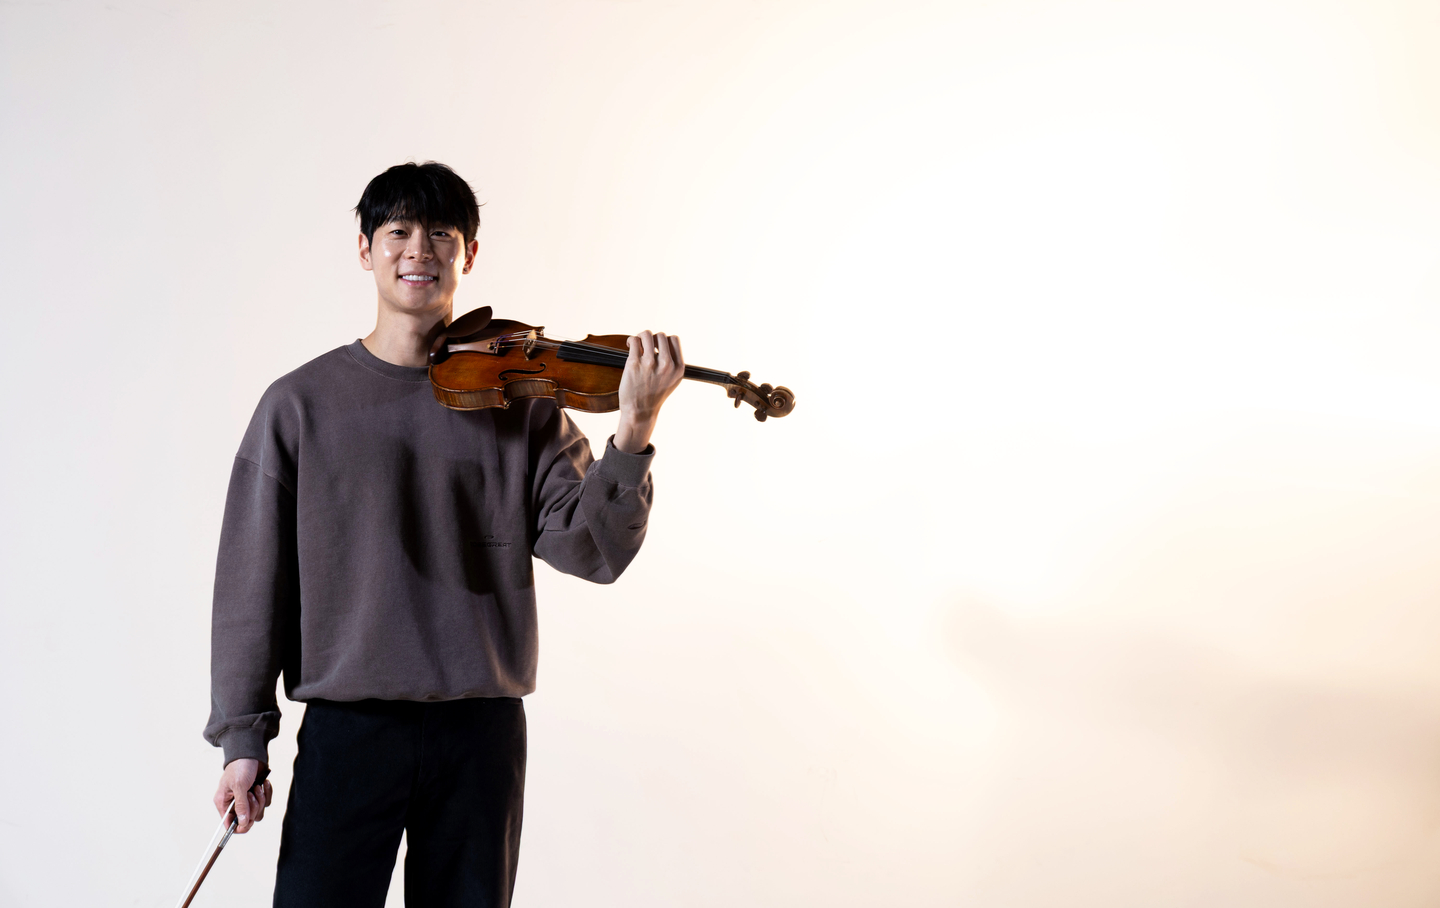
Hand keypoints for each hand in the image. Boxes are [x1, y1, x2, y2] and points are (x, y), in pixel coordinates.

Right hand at [212, 758, 272, 833]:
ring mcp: (246, 800)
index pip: (229, 824)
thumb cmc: (240, 766)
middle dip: (253, 808)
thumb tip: (242, 823)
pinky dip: (267, 793)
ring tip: (257, 787)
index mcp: (224, 803)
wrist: (251, 753)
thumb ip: (241, 805)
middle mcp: (234, 804)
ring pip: (258, 813)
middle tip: (252, 794)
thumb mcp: (239, 786)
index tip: (248, 822)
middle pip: (247, 820)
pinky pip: (265, 803)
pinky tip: (264, 783)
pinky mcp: (256, 795)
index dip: (239, 827)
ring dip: (260, 800)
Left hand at [616, 330, 682, 453]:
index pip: (674, 339)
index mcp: (678, 368)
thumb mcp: (673, 380)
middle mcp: (666, 364)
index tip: (657, 347)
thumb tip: (666, 342)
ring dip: (641, 337)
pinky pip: (634, 341)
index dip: (664, 341)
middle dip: (652, 339)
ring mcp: (650, 363)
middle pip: (661, 335)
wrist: (640, 412)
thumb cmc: (654, 395)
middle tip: (645, 346)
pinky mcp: (634, 364)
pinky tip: (630, 346)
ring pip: (647, 334)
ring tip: (637, 343)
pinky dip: (631, 340)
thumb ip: (673, 362)